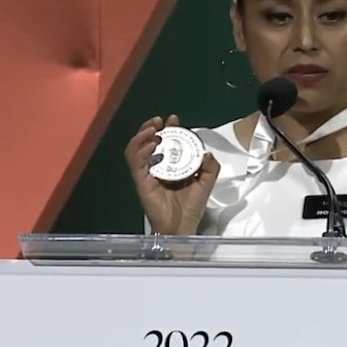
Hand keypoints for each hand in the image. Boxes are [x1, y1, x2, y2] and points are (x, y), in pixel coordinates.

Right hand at [125, 114, 220, 235]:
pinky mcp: (141, 181)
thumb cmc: (192, 208)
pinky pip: (135, 162)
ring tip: (153, 129)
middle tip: (160, 121)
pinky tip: (151, 144)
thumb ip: (210, 168)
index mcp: (170, 166)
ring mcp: (146, 174)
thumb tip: (207, 153)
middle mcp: (156, 167)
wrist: (182, 226)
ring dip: (142, 136)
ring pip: (136, 149)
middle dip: (151, 127)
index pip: (166, 143)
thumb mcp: (206, 184)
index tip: (173, 119)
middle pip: (147, 142)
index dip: (169, 129)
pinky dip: (140, 150)